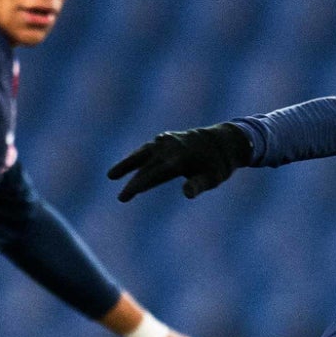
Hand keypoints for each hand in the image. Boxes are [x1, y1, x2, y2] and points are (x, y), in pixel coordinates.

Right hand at [108, 123, 253, 201]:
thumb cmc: (218, 165)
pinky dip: (137, 156)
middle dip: (132, 182)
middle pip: (146, 166)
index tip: (127, 195)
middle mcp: (170, 148)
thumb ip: (198, 185)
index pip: (154, 174)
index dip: (139, 185)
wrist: (224, 141)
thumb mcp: (212, 178)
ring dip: (127, 164)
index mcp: (179, 159)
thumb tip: (187, 193)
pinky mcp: (165, 138)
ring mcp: (167, 141)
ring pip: (142, 154)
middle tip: (121, 199)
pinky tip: (130, 164)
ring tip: (111, 175)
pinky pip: (148, 148)